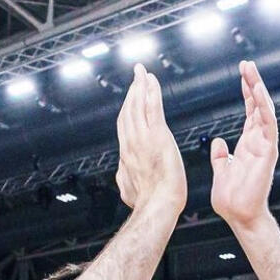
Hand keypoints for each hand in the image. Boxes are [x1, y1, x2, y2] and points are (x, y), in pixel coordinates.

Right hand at [115, 65, 185, 213]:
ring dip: (140, 85)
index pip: (124, 125)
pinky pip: (152, 107)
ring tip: (142, 72)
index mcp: (126, 154)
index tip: (130, 98)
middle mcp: (131, 143)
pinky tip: (151, 79)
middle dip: (131, 91)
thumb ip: (125, 179)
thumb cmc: (147, 204)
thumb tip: (121, 177)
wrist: (157, 206)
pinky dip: (151, 90)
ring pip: (138, 105)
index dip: (126, 109)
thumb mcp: (128, 190)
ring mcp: (143, 138)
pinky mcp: (158, 136)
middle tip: (136, 76)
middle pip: (128, 111)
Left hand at [210, 61, 278, 228]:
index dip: (247, 93)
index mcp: (247, 145)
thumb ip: (220, 156)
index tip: (242, 75)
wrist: (239, 216)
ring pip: (265, 111)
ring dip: (258, 90)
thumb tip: (218, 142)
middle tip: (247, 64)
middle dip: (253, 84)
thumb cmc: (231, 200)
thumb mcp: (220, 172)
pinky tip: (258, 92)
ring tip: (251, 71)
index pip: (250, 112)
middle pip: (258, 106)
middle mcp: (258, 142)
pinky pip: (268, 125)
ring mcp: (265, 146)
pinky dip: (264, 108)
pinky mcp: (268, 152)